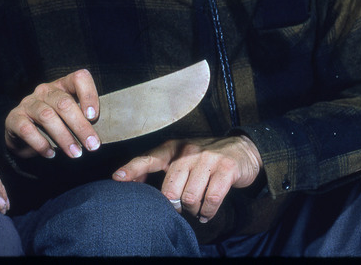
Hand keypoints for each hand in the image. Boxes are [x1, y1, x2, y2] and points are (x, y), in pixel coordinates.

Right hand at [5, 69, 100, 158]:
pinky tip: (51, 153)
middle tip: (92, 145)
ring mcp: (28, 103)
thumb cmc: (54, 124)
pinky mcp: (14, 118)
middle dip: (81, 126)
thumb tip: (98, 137)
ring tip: (75, 153)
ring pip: (47, 116)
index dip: (89, 95)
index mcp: (63, 85)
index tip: (94, 117)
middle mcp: (45, 91)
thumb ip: (84, 120)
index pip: (79, 78)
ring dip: (64, 137)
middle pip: (64, 103)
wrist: (22, 134)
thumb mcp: (70, 118)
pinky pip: (27, 130)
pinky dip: (41, 144)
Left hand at [112, 135, 261, 222]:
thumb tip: (130, 181)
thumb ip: (158, 166)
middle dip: (173, 205)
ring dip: (193, 210)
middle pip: (170, 189)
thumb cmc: (205, 158)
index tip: (117, 178)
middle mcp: (188, 151)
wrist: (243, 149)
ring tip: (197, 210)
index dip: (132, 169)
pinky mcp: (226, 169)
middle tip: (180, 208)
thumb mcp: (181, 156)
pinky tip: (207, 213)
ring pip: (190, 197)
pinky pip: (211, 200)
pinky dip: (208, 212)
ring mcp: (208, 159)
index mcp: (173, 148)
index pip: (148, 158)